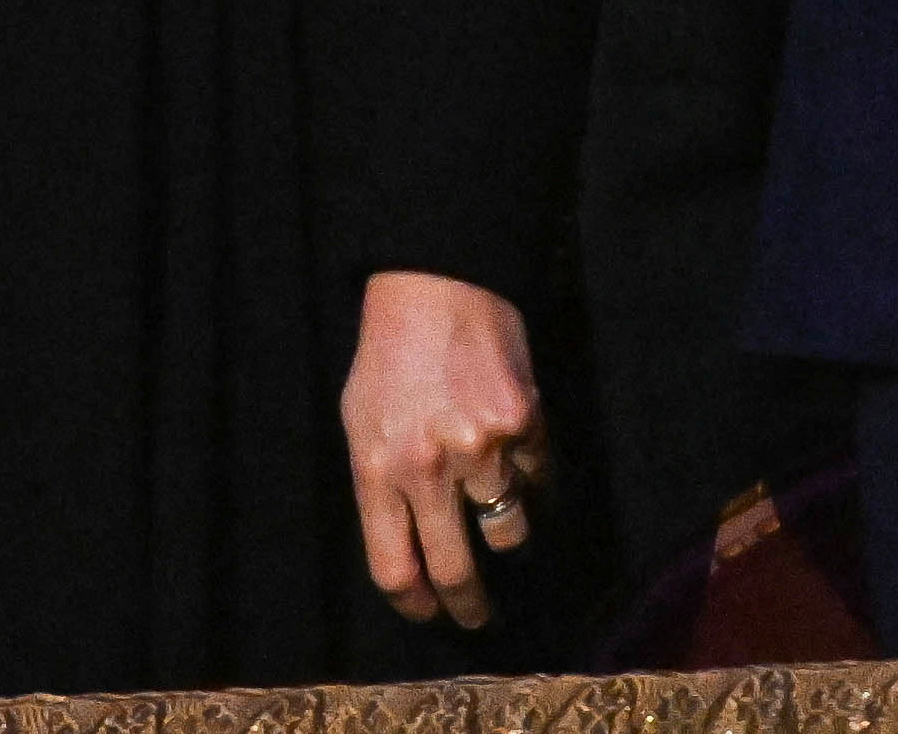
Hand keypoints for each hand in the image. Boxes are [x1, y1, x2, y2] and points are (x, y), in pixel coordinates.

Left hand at [341, 270, 545, 629]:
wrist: (436, 282)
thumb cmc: (388, 355)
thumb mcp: (360, 422)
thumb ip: (379, 489)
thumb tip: (409, 556)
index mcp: (379, 469)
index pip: (396, 571)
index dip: (417, 606)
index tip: (431, 612)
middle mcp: (430, 467)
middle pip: (456, 572)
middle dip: (470, 607)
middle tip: (478, 616)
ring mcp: (482, 445)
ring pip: (508, 533)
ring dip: (504, 534)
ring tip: (497, 516)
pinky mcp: (525, 420)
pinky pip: (538, 479)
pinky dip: (531, 481)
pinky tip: (517, 462)